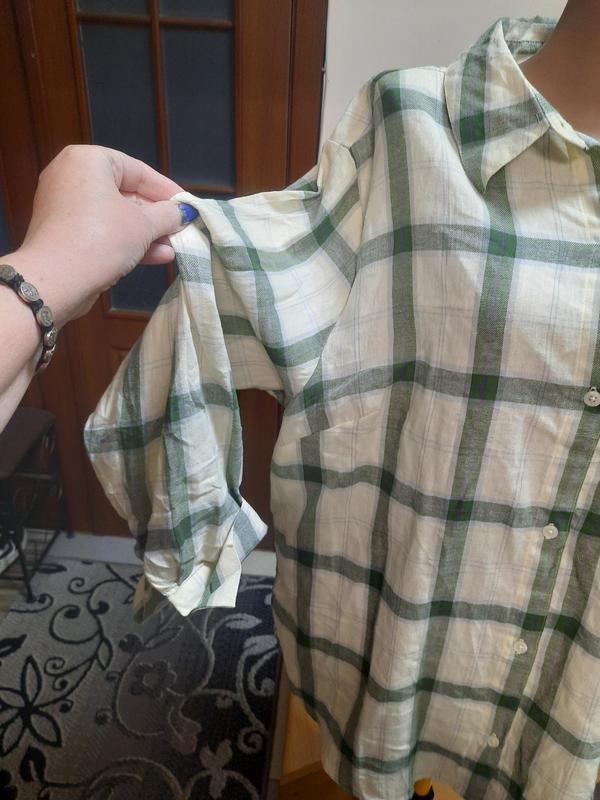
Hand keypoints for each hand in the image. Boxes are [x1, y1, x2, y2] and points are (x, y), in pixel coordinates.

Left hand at [9, 144, 195, 326]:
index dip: (166, 189)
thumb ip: (167, 215)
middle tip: (181, 229)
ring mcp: (65, 207)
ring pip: (115, 217)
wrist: (56, 280)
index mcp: (88, 161)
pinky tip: (157, 256)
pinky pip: (102, 232)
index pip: (137, 169)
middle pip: (126, 194)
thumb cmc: (102, 238)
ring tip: (173, 247)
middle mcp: (72, 177)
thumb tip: (181, 212)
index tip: (187, 205)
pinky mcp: (64, 234)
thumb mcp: (143, 225)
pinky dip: (127, 242)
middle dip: (156, 216)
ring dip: (146, 234)